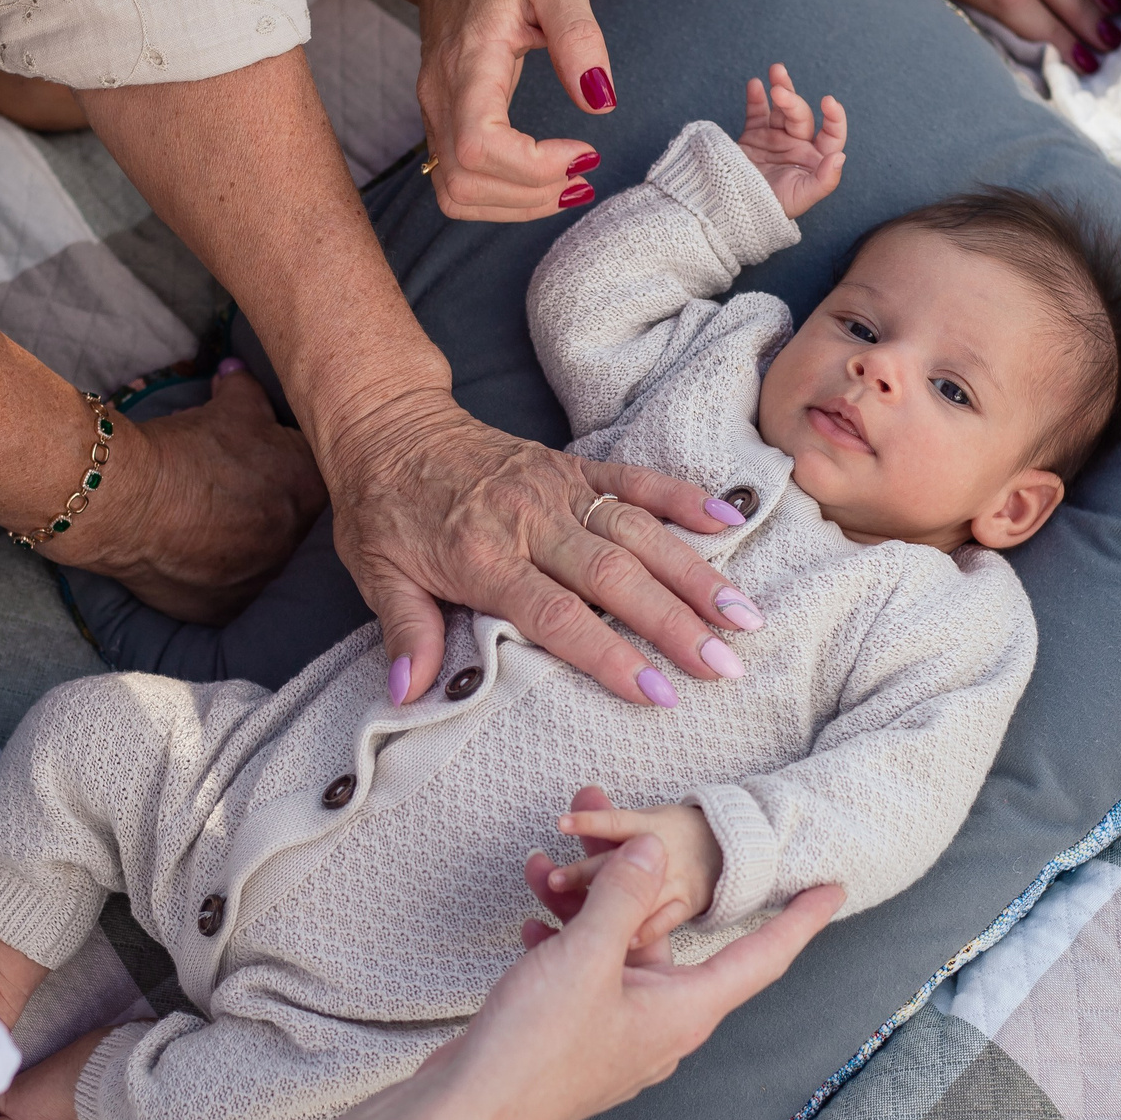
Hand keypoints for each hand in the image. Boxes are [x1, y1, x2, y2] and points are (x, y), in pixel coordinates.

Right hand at [66, 365, 327, 625]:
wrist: (127, 501)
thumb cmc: (182, 449)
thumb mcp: (227, 409)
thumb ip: (246, 390)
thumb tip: (238, 372)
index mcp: (308, 486)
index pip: (313, 475)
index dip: (285, 465)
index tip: (261, 462)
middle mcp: (297, 538)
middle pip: (293, 519)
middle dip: (269, 505)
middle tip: (233, 493)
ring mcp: (264, 578)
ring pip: (264, 558)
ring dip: (246, 543)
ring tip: (211, 525)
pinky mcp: (230, 608)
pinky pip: (233, 592)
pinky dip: (219, 576)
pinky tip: (197, 557)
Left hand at [322, 388, 764, 705]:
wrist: (386, 425)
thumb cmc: (383, 509)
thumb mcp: (376, 574)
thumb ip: (405, 632)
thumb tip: (408, 694)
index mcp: (483, 556)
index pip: (556, 615)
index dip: (609, 654)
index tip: (657, 692)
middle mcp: (530, 520)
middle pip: (614, 577)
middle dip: (675, 623)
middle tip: (725, 666)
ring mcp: (558, 488)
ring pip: (639, 532)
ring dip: (695, 574)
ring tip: (744, 615)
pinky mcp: (572, 465)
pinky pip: (635, 480)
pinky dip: (682, 499)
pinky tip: (729, 523)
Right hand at [404, 0, 616, 221]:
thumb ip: (578, 34)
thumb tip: (600, 101)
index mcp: (468, 62)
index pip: (479, 146)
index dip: (533, 166)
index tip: (585, 150)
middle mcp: (439, 96)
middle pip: (465, 182)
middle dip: (532, 194)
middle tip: (585, 172)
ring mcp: (434, 115)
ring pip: (456, 194)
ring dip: (517, 206)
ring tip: (570, 184)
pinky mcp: (441, 125)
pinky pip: (457, 186)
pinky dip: (502, 200)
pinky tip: (543, 180)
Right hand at [425, 832, 841, 1119]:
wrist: (463, 1115)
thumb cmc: (534, 1047)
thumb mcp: (585, 958)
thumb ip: (623, 897)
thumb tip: (654, 854)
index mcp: (683, 1012)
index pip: (760, 957)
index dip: (799, 920)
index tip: (834, 888)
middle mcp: (660, 1025)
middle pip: (667, 935)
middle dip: (635, 879)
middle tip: (610, 820)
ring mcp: (617, 1034)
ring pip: (615, 949)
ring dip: (584, 905)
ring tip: (543, 865)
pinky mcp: (576, 1038)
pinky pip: (583, 974)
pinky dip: (561, 941)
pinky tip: (529, 918)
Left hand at [538, 787, 722, 951]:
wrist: (729, 847)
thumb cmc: (675, 833)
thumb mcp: (646, 817)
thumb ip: (612, 818)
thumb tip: (583, 792)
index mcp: (649, 826)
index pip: (614, 823)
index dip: (589, 822)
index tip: (562, 823)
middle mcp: (662, 852)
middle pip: (619, 864)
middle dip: (584, 873)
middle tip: (554, 880)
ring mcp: (675, 880)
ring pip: (639, 895)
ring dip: (608, 905)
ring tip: (576, 919)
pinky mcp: (686, 905)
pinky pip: (665, 922)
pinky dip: (646, 930)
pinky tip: (623, 940)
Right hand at [737, 64, 847, 218]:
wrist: (733, 211)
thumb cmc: (772, 209)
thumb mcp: (802, 198)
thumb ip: (824, 180)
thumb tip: (840, 156)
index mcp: (815, 158)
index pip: (832, 133)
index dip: (834, 116)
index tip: (828, 102)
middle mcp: (798, 145)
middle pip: (801, 115)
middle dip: (792, 99)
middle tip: (778, 90)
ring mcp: (775, 138)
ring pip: (781, 108)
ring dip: (780, 88)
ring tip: (776, 71)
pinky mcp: (753, 136)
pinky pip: (757, 112)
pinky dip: (756, 98)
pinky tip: (755, 84)